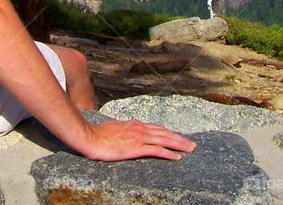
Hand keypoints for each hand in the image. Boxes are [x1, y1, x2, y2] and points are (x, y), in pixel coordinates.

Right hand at [80, 119, 196, 161]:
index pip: (157, 128)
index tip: (179, 136)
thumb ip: (125, 129)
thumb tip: (128, 132)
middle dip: (180, 138)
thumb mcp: (115, 128)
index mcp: (135, 124)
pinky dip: (169, 153)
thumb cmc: (98, 134)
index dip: (170, 133)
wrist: (90, 136)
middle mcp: (140, 128)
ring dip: (179, 144)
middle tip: (192, 144)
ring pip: (165, 140)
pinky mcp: (136, 147)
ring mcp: (139, 137)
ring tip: (190, 149)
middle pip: (165, 133)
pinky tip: (177, 157)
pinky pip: (157, 150)